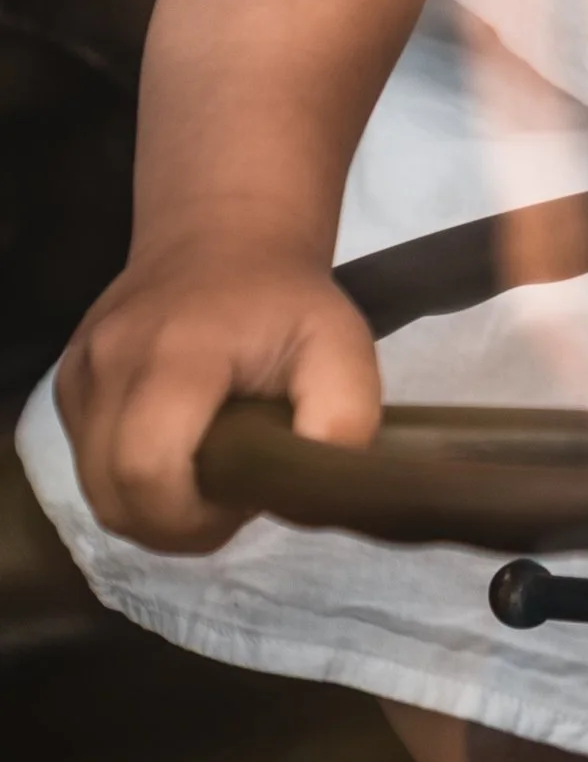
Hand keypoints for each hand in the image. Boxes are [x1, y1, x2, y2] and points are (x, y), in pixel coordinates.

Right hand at [57, 245, 379, 553]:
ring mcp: (81, 371)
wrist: (226, 237)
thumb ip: (343, 420)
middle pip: (114, 495)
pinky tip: (178, 447)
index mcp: (177, 352)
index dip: (190, 517)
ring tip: (208, 472)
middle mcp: (112, 360)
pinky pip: (89, 463)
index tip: (241, 505)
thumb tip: (312, 493)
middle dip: (174, 523)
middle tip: (231, 496)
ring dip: (151, 505)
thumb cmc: (290, 302)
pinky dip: (130, 478)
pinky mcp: (69, 384)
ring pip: (96, 490)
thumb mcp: (344, 347)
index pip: (147, 467)